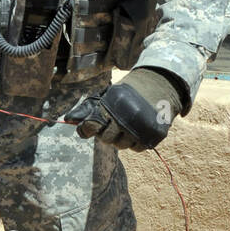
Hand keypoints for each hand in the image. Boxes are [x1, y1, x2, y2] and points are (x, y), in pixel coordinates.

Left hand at [63, 67, 182, 151]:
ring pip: (122, 145)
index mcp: (113, 106)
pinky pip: (137, 148)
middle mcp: (126, 118)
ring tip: (125, 126)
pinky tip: (136, 130)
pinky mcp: (154, 135)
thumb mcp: (107, 94)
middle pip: (106, 139)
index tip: (87, 128)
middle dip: (106, 133)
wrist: (160, 82)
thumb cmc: (129, 90)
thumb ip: (88, 108)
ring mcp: (141, 128)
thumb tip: (68, 119)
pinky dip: (135, 142)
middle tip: (111, 124)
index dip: (86, 129)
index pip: (92, 126)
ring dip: (121, 138)